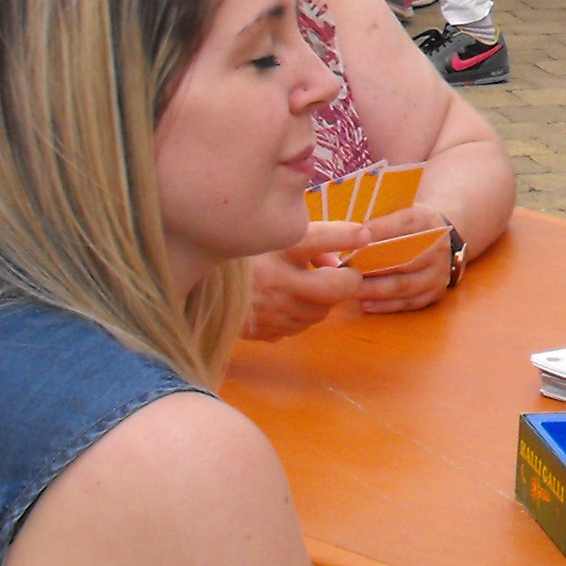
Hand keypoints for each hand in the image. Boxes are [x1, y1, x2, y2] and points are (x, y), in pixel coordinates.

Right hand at [243, 245, 365, 341]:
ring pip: (321, 311)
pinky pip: (300, 326)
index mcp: (277, 250)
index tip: (365, 234)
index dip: (346, 236)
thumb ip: (306, 243)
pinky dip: (302, 315)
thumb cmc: (242, 256)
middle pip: (334, 288)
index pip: (318, 239)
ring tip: (308, 286)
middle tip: (347, 275)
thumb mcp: (270, 237)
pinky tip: (288, 302)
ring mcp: (273, 311)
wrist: (200, 290)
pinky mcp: (267, 331)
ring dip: (323, 300)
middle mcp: (278, 281)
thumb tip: (334, 262)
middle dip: (348, 282)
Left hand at [342, 210, 458, 315]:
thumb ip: (379, 222)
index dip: (377, 231)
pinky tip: (365, 303)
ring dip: (375, 290)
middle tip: (345, 272)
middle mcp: (437, 246)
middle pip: (404, 259)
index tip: (352, 239)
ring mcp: (439, 271)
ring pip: (404, 285)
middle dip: (372, 267)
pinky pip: (409, 303)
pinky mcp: (436, 292)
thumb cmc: (407, 227)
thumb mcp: (398, 213)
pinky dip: (385, 305)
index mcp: (426, 220)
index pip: (402, 224)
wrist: (439, 239)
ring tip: (351, 290)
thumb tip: (348, 237)